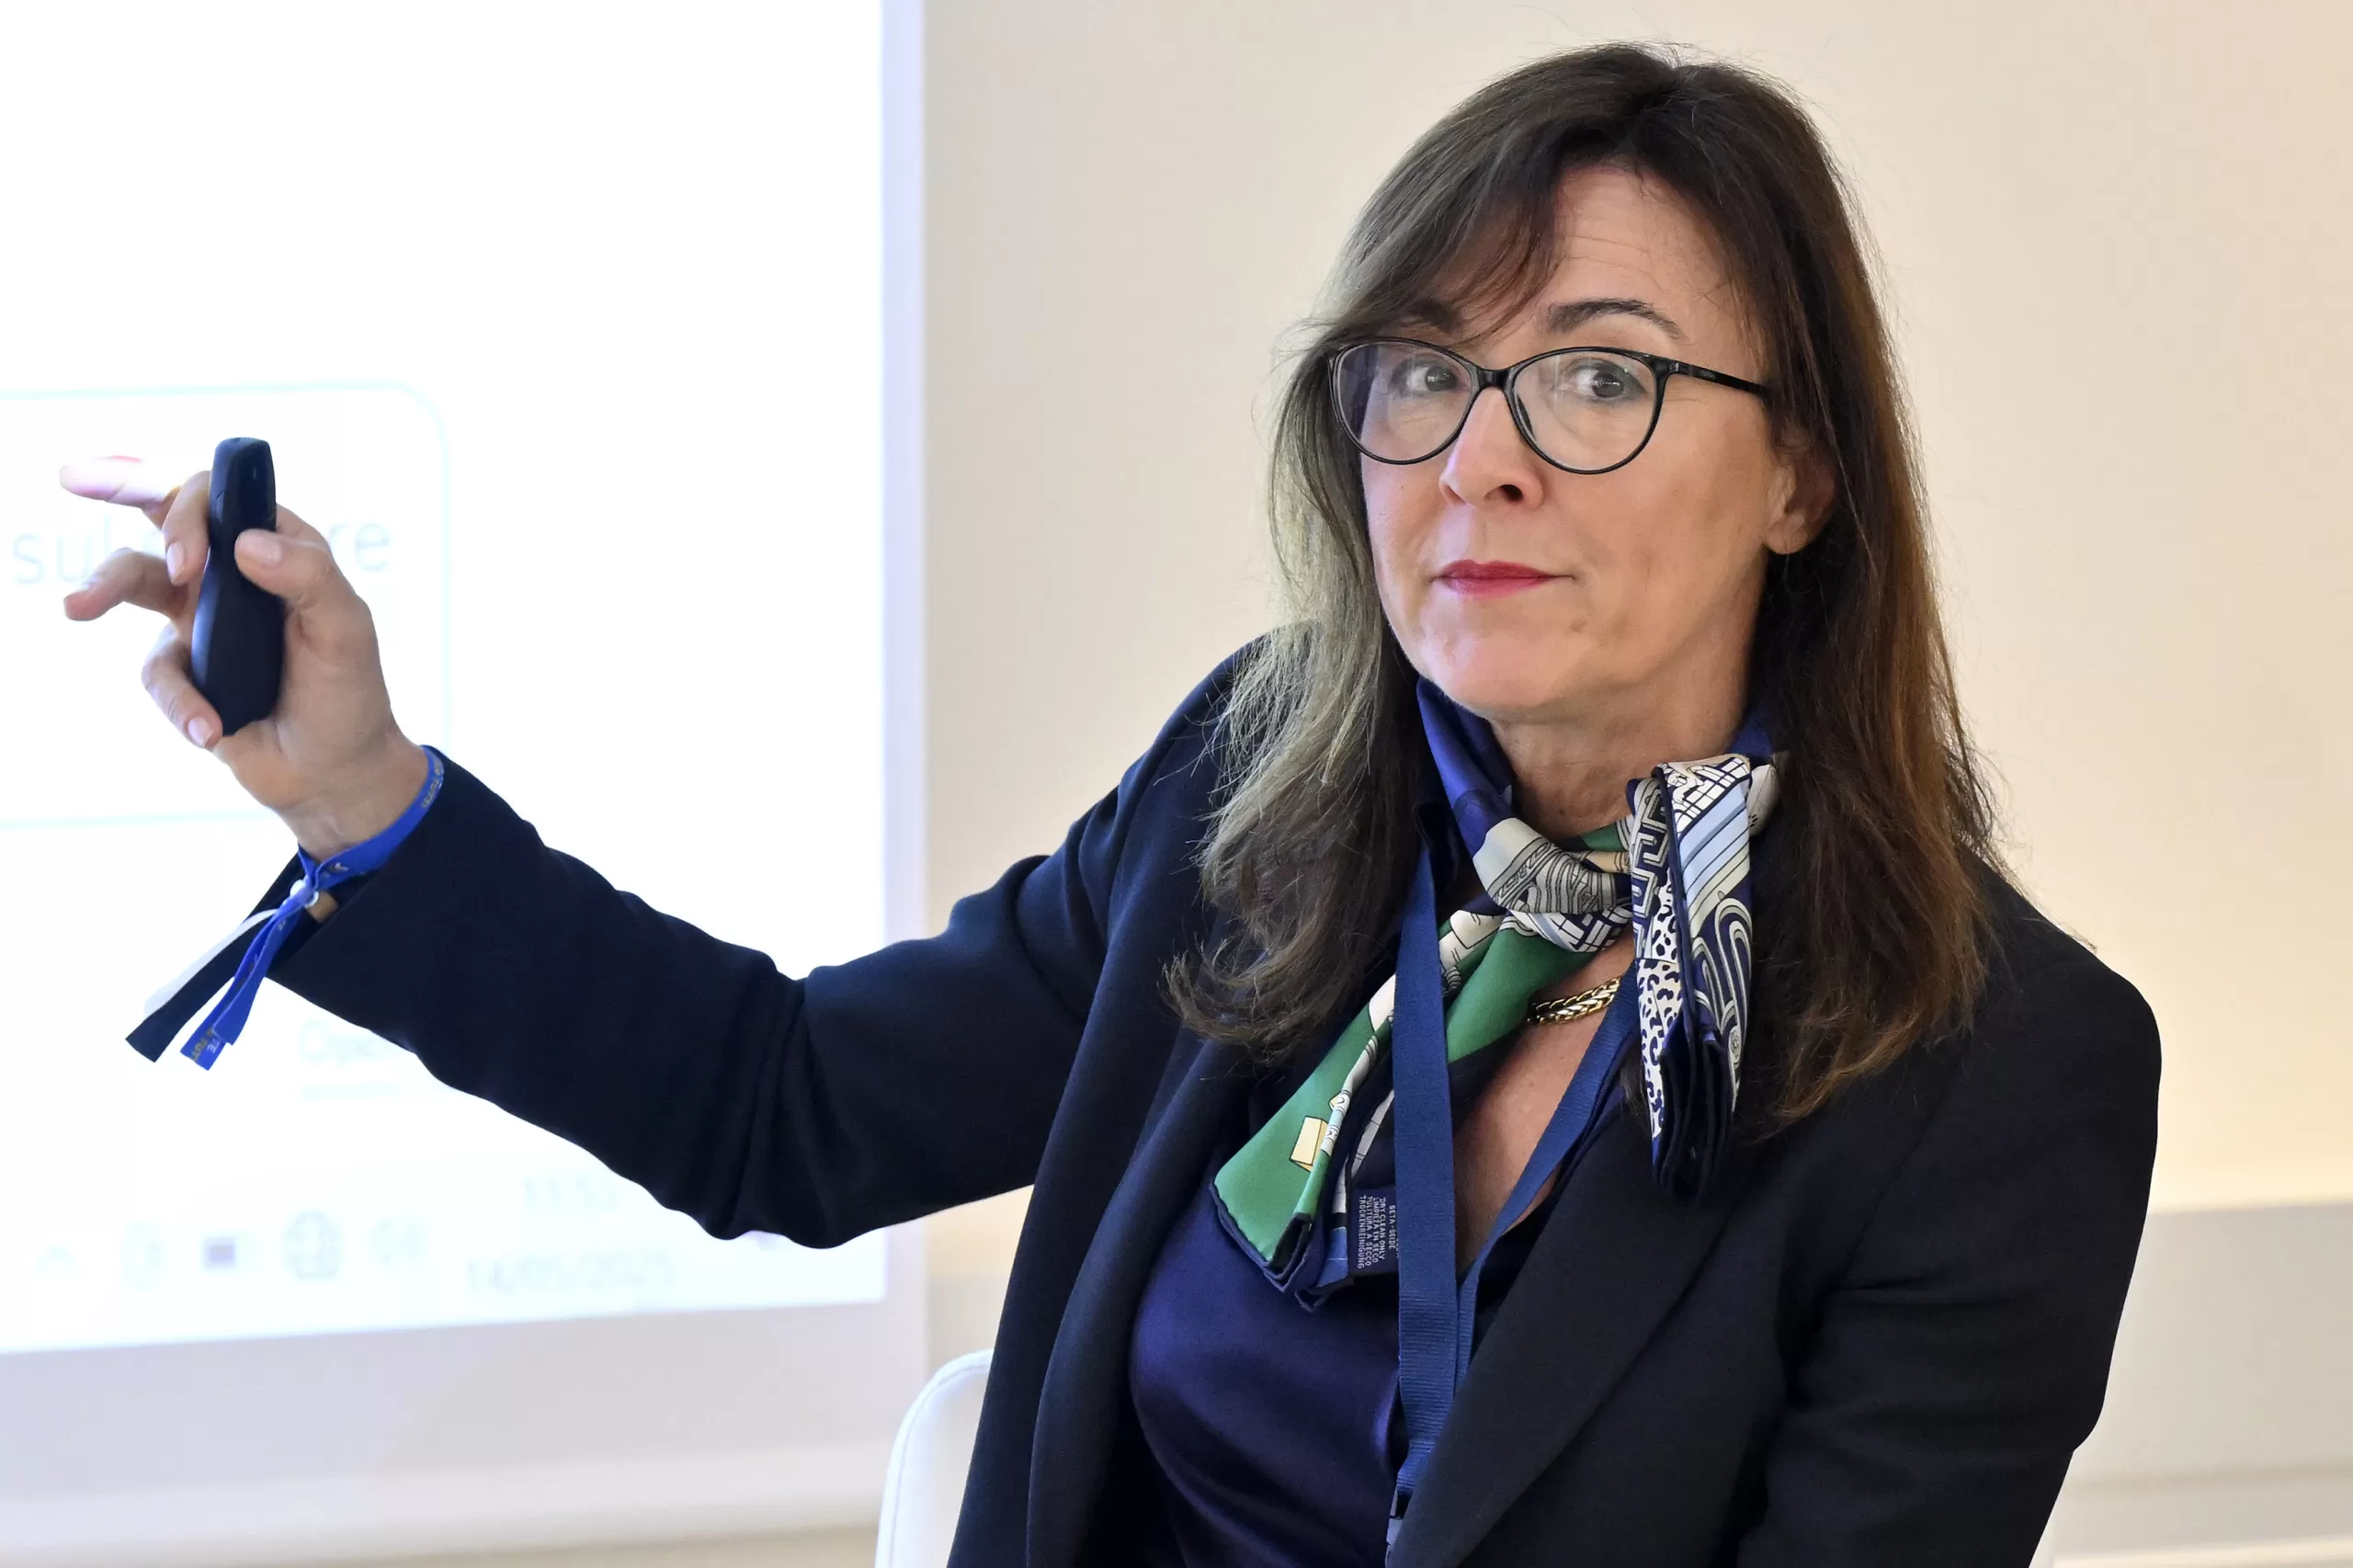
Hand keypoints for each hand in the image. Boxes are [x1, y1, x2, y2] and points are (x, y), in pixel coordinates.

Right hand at [59, 456, 429, 859]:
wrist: (333, 772)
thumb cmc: (349, 693)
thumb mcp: (347, 632)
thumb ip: (310, 579)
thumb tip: (247, 545)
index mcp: (280, 550)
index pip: (225, 499)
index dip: (190, 506)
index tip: (188, 559)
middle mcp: (234, 575)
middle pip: (166, 518)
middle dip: (119, 487)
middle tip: (75, 482)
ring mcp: (201, 618)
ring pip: (134, 580)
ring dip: (103, 588)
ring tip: (76, 607)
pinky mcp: (184, 668)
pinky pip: (158, 672)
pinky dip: (182, 703)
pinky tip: (212, 729)